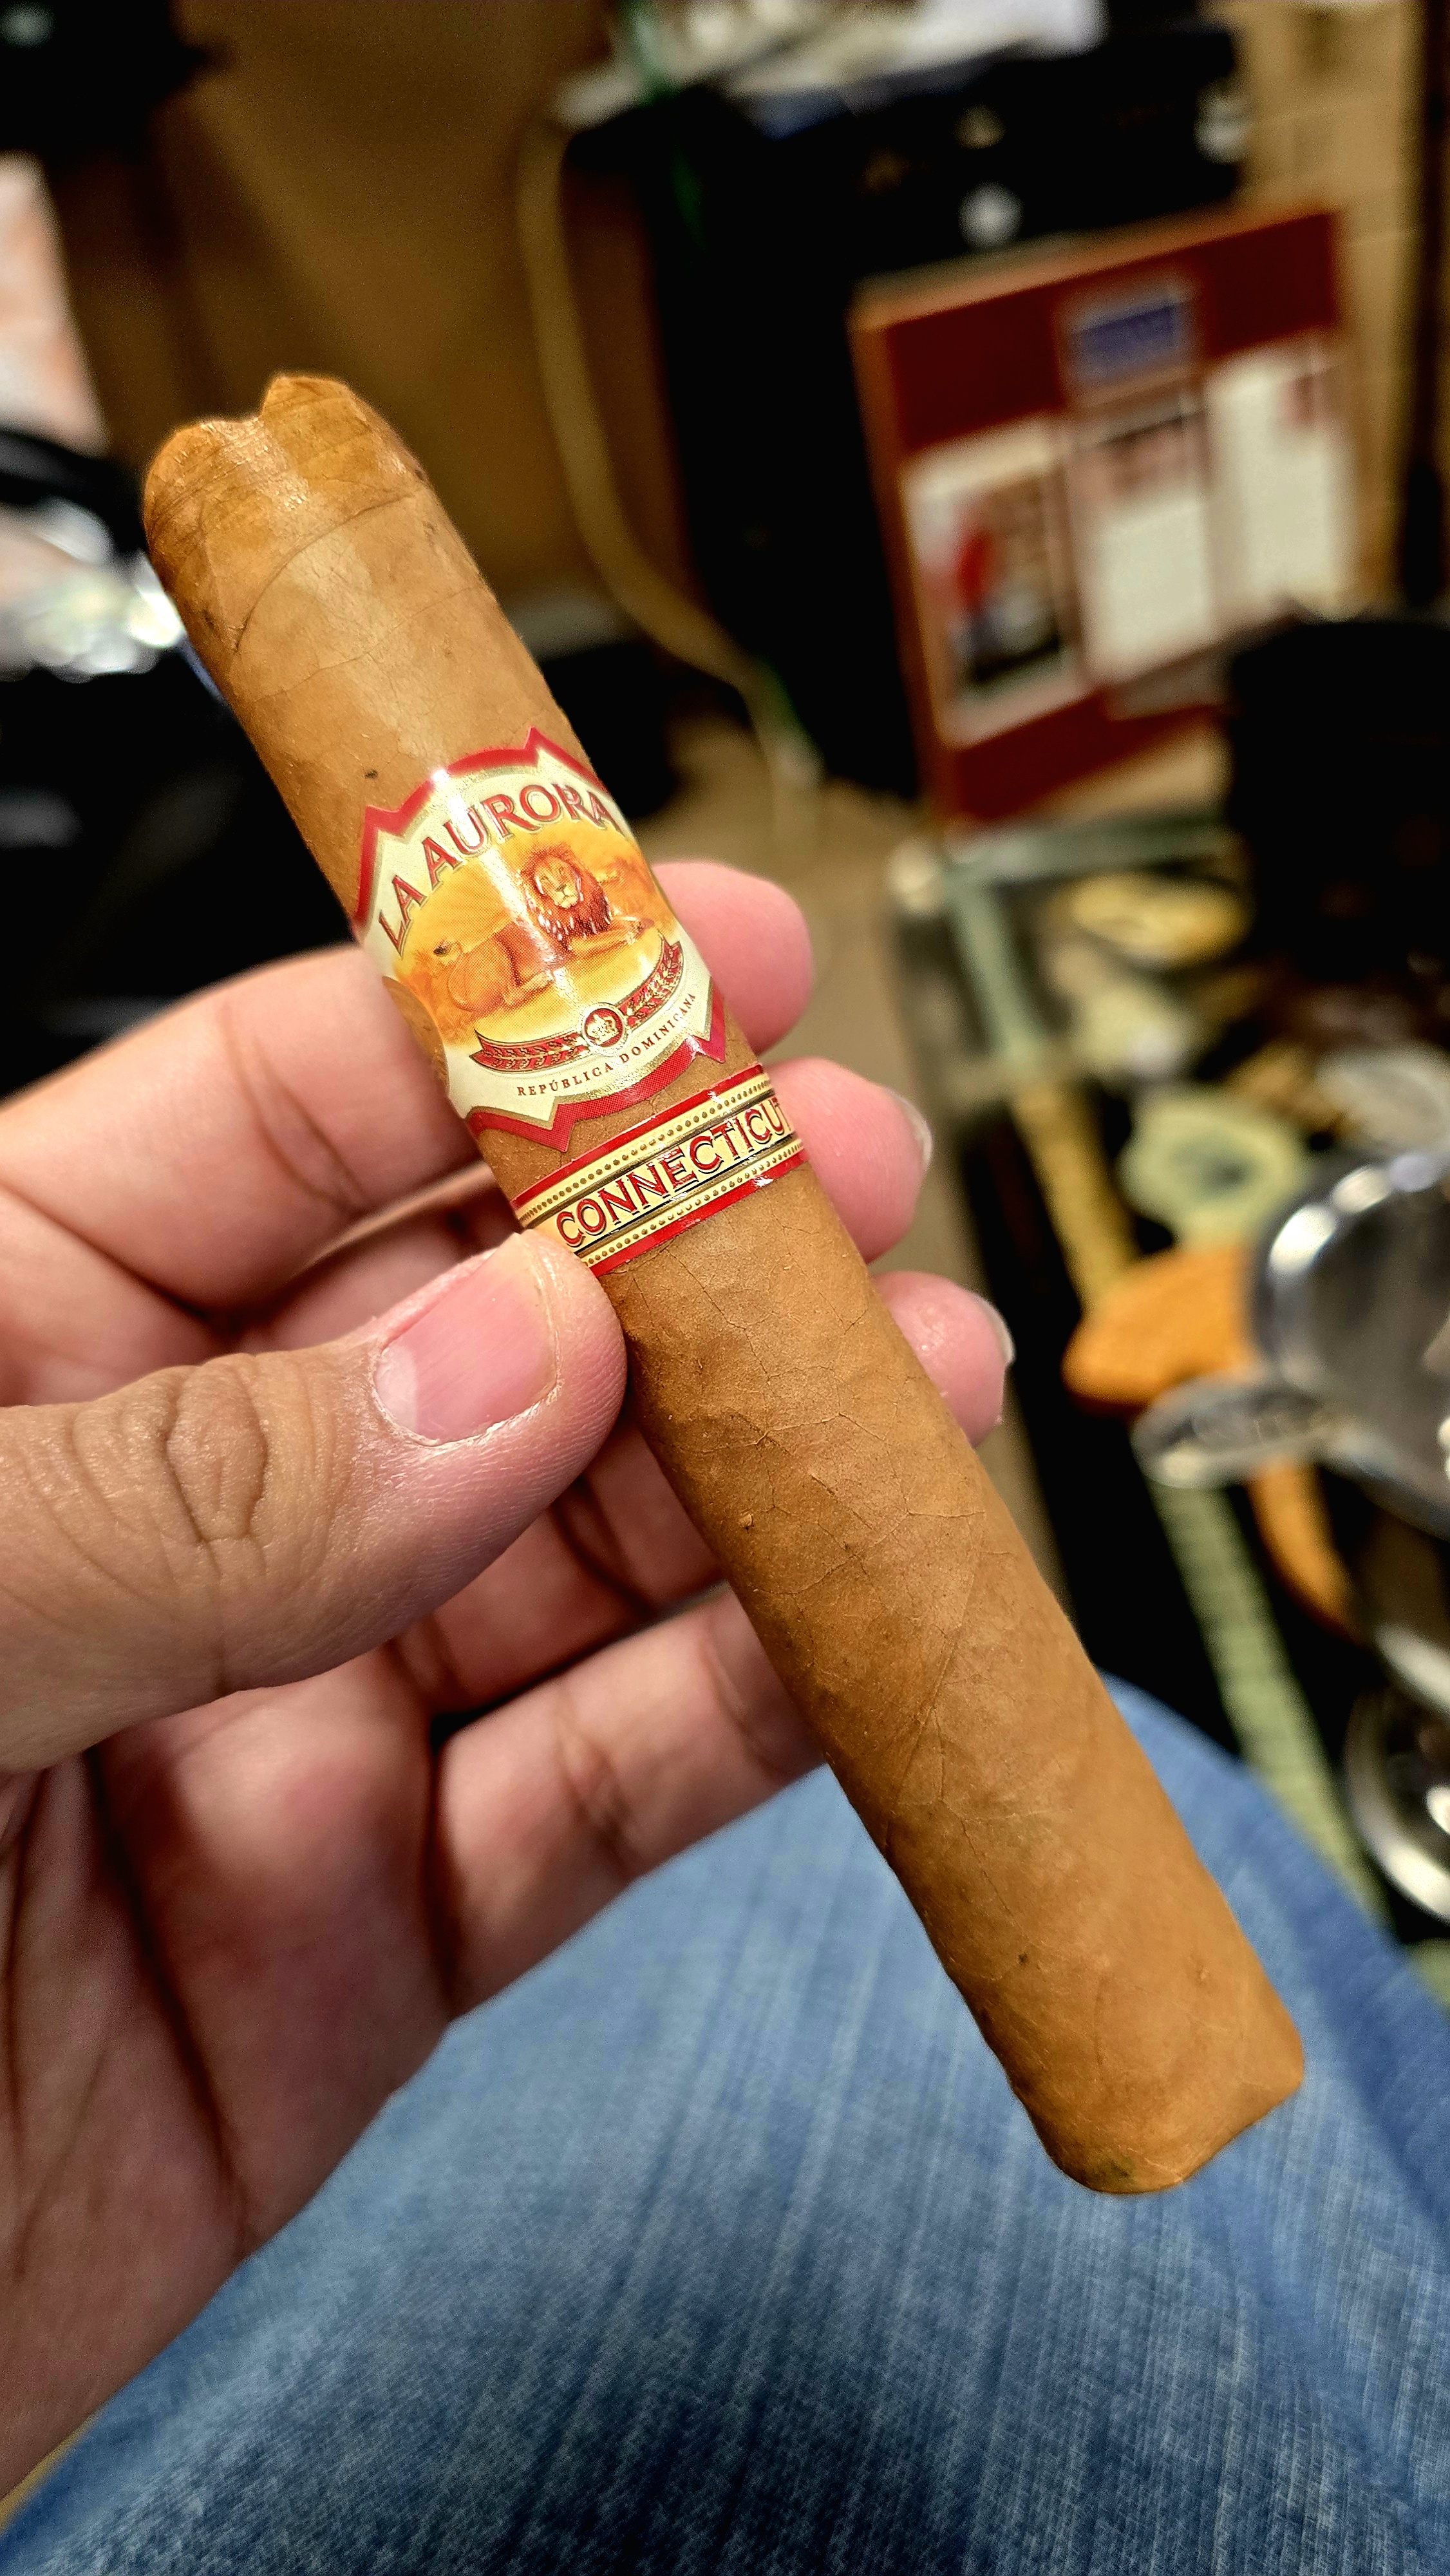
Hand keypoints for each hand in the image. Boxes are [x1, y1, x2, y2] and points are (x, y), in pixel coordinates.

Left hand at [0, 862, 1009, 2489]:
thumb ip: (181, 1496)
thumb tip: (515, 1361)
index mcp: (10, 1343)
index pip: (284, 1111)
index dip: (501, 1013)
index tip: (702, 954)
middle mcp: (174, 1511)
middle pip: (480, 1321)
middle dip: (681, 1242)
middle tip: (853, 1186)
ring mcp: (286, 1720)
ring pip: (577, 1557)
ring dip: (762, 1476)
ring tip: (923, 1394)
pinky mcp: (368, 1941)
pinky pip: (591, 1802)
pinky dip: (744, 1722)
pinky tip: (859, 1638)